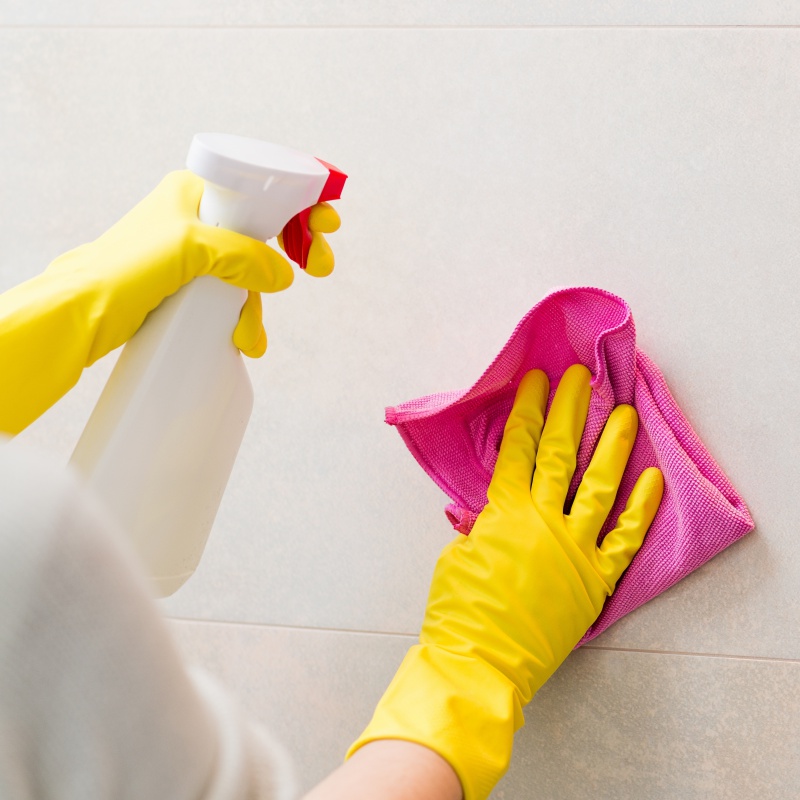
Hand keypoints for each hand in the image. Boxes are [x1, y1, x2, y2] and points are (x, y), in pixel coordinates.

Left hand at [47, 170, 340, 357]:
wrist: (81, 311)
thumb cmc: (125, 267)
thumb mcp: (191, 249)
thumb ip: (243, 256)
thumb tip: (284, 275)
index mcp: (196, 190)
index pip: (262, 187)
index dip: (300, 202)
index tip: (326, 222)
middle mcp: (199, 216)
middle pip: (265, 229)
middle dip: (294, 253)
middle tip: (320, 267)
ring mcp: (195, 253)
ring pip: (250, 272)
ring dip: (257, 304)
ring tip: (251, 334)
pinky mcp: (190, 286)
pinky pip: (232, 297)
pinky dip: (242, 318)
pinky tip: (245, 340)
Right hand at [347, 364, 663, 799]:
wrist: (480, 661)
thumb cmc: (459, 610)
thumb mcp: (458, 556)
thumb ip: (480, 526)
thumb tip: (488, 513)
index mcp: (503, 511)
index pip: (517, 447)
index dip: (527, 410)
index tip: (536, 380)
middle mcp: (542, 520)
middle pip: (559, 453)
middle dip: (570, 410)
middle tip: (580, 378)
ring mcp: (573, 548)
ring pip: (598, 486)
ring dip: (613, 446)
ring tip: (625, 413)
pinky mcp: (595, 579)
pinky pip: (624, 539)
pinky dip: (640, 510)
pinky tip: (653, 481)